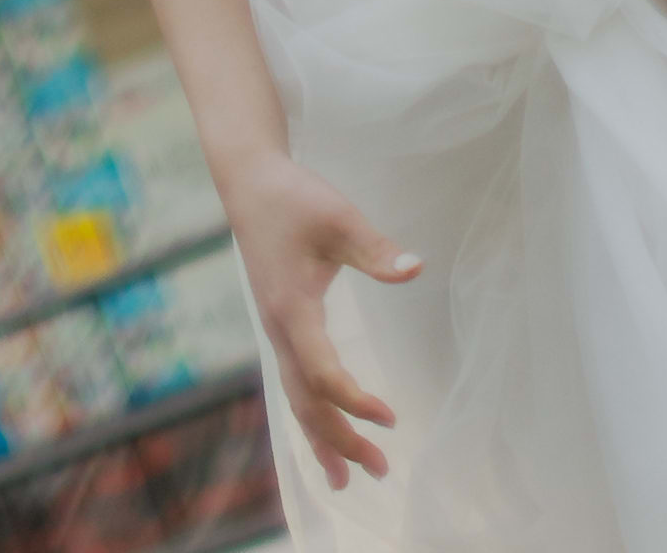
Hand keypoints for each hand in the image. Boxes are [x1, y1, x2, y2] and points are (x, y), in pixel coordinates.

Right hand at [224, 149, 417, 490]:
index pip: (324, 374)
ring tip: (346, 481)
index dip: (356, 402)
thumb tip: (416, 269)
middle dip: (341, 440)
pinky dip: (310, 418)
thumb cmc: (295, 198)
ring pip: (297, 400)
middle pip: (308, 402)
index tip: (392, 417)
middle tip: (381, 471)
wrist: (250, 184)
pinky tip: (323, 436)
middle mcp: (280, 331)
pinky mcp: (280, 327)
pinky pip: (294, 385)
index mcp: (293, 309)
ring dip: (323, 439)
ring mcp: (276, 332)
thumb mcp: (338, 217)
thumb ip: (375, 249)